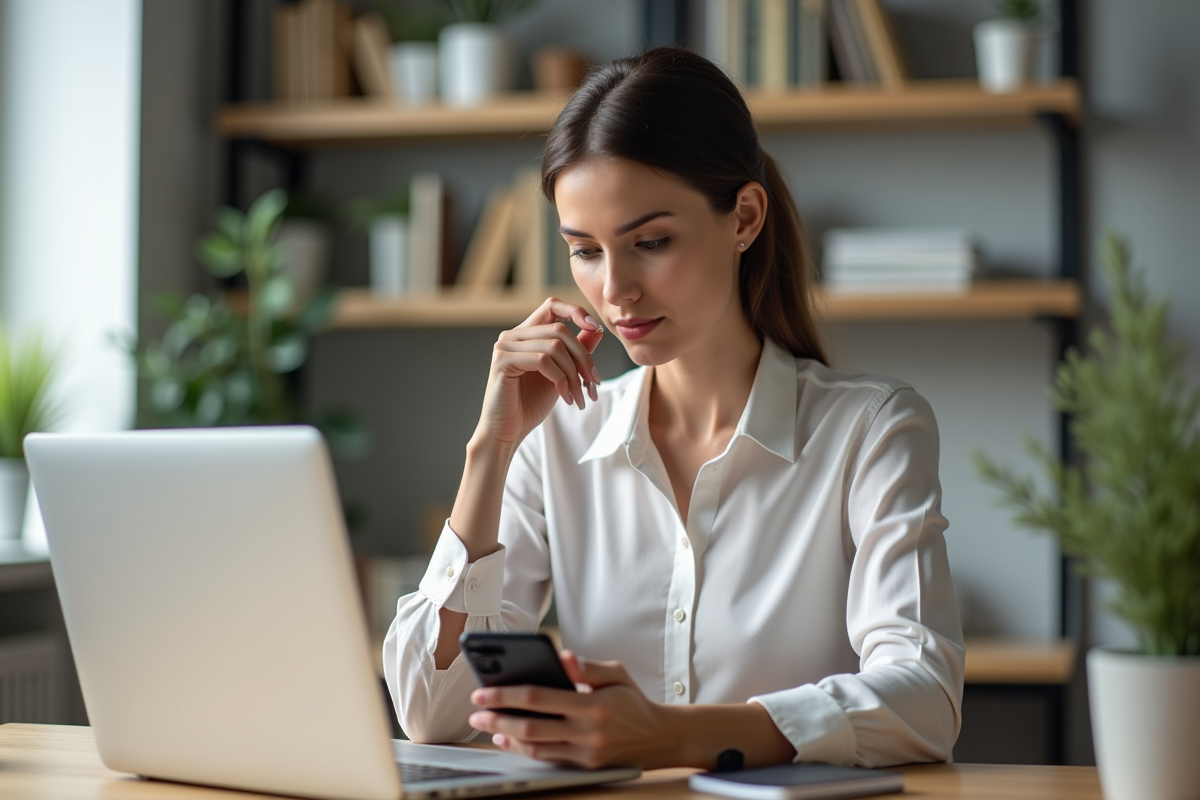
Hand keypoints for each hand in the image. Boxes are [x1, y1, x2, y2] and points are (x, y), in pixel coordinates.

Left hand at [467, 651, 678, 769]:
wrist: (659, 737)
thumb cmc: (633, 700)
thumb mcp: (617, 673)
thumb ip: (588, 667)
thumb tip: (563, 656)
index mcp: (594, 705)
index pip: (540, 698)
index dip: (507, 694)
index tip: (484, 690)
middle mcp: (588, 732)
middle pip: (531, 726)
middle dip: (497, 718)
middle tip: (476, 711)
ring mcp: (585, 753)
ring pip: (535, 747)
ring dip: (506, 735)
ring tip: (487, 723)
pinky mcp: (584, 765)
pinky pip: (547, 758)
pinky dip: (524, 748)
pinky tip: (509, 737)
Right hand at [476, 298, 603, 447]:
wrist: (507, 432)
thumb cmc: (530, 404)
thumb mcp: (561, 374)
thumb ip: (575, 351)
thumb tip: (596, 329)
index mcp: (526, 334)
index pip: (552, 305)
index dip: (576, 311)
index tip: (595, 328)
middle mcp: (513, 335)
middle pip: (560, 330)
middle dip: (583, 357)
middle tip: (593, 383)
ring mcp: (505, 346)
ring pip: (554, 346)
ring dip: (574, 374)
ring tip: (579, 397)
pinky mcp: (503, 361)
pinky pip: (543, 360)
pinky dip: (561, 379)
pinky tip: (565, 397)